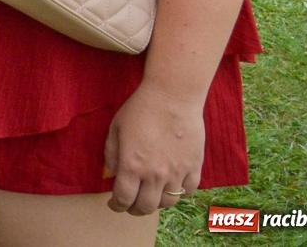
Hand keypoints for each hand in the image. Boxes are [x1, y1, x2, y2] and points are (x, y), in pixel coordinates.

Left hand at [103, 80, 205, 214]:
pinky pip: (188, 191)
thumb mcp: (115, 129)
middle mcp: (155, 174)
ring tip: (151, 195)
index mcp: (132, 165)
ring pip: (168, 202)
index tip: (114, 204)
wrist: (172, 96)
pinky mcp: (194, 167)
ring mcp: (177, 172)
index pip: (124, 199)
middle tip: (131, 205)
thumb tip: (112, 174)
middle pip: (146, 207)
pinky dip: (179, 193)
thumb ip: (111, 154)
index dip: (117, 206)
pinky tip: (171, 185)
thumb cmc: (140, 109)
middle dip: (135, 209)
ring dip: (157, 203)